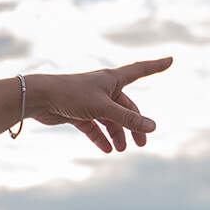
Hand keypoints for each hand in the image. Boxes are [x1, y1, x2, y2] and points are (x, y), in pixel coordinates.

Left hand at [27, 57, 171, 152]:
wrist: (38, 98)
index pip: (140, 70)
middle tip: (142, 144)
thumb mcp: (103, 108)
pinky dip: (100, 137)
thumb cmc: (71, 95)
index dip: (156, 66)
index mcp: (112, 79)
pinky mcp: (77, 112)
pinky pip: (94, 126)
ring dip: (116, 134)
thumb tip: (152, 127)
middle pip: (125, 106)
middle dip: (134, 125)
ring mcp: (90, 101)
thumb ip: (127, 119)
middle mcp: (103, 88)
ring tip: (121, 149)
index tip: (170, 60)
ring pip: (110, 119)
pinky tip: (107, 149)